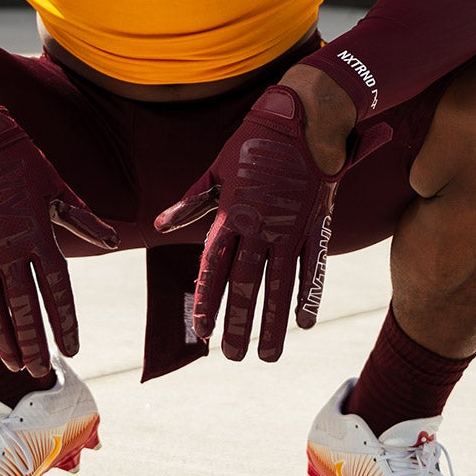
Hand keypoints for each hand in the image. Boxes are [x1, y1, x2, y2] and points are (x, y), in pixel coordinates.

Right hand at [0, 108, 116, 375]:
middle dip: (34, 342)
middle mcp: (9, 250)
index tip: (73, 347)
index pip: (57, 291)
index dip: (65, 322)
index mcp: (40, 235)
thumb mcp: (56, 187)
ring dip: (3, 340)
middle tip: (43, 368)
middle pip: (24, 308)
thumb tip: (111, 241)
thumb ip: (83, 219)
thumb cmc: (19, 160)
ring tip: (15, 364)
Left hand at [154, 85, 388, 361]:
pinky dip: (309, 294)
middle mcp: (259, 224)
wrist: (300, 118)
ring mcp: (290, 226)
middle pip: (246, 283)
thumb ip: (190, 203)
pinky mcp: (316, 222)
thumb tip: (160, 225)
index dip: (206, 301)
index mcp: (230, 213)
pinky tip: (302, 322)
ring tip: (268, 355)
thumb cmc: (251, 143)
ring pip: (279, 283)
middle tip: (233, 357)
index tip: (200, 332)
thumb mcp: (215, 170)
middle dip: (239, 323)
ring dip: (273, 322)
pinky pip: (312, 265)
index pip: (213, 267)